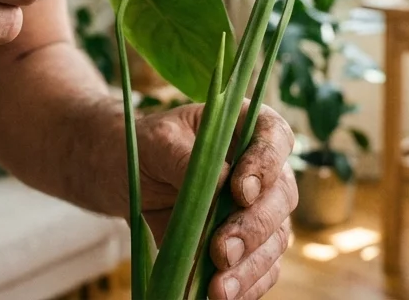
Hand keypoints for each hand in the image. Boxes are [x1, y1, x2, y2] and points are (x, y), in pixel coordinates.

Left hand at [134, 102, 295, 299]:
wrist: (127, 175)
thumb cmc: (146, 148)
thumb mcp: (156, 142)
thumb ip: (185, 157)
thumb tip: (222, 184)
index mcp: (247, 126)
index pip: (275, 138)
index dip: (266, 164)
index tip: (240, 190)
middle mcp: (264, 169)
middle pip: (281, 197)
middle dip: (253, 228)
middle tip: (221, 250)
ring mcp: (260, 210)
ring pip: (275, 240)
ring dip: (251, 267)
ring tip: (219, 289)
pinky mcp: (249, 246)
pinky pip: (262, 269)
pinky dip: (247, 286)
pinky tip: (225, 297)